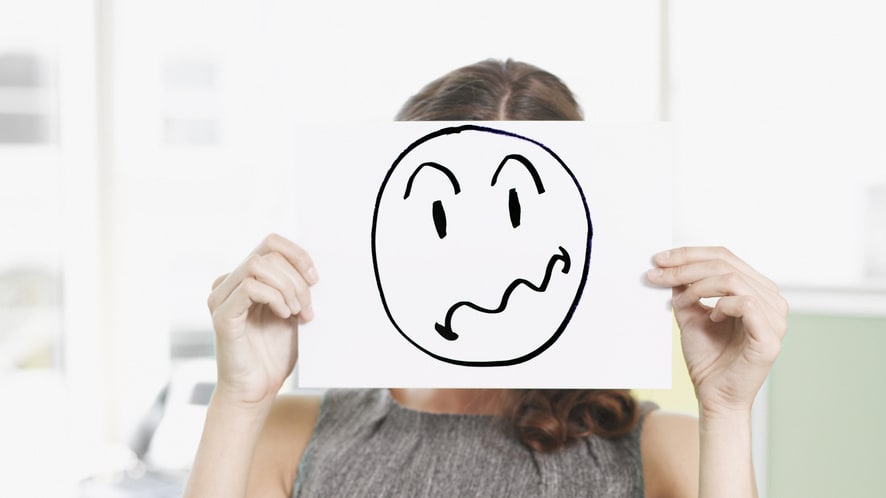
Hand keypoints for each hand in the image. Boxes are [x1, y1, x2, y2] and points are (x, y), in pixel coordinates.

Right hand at [206, 233, 318, 407]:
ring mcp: (221, 299)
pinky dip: (274, 297)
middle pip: (267, 253)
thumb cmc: (273, 356)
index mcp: (244, 280)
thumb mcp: (291, 312)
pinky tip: (283, 315)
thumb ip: (294, 287)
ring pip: (257, 265)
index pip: (270, 244)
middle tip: (306, 307)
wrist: (257, 391)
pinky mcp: (222, 315)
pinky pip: (250, 286)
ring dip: (286, 287)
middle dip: (296, 277)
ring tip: (295, 312)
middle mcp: (228, 284)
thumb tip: (310, 267)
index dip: (297, 255)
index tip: (315, 279)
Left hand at [645, 247, 787, 416]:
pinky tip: (711, 316)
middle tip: (657, 274)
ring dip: (698, 286)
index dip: (689, 254)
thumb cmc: (707, 358)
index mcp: (756, 291)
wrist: (714, 397)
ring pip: (734, 280)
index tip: (659, 259)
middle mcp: (772, 300)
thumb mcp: (690, 315)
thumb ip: (686, 289)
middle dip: (686, 266)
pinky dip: (722, 304)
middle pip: (727, 264)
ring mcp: (775, 319)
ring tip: (682, 302)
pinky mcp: (770, 337)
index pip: (724, 257)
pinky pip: (746, 303)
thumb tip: (669, 263)